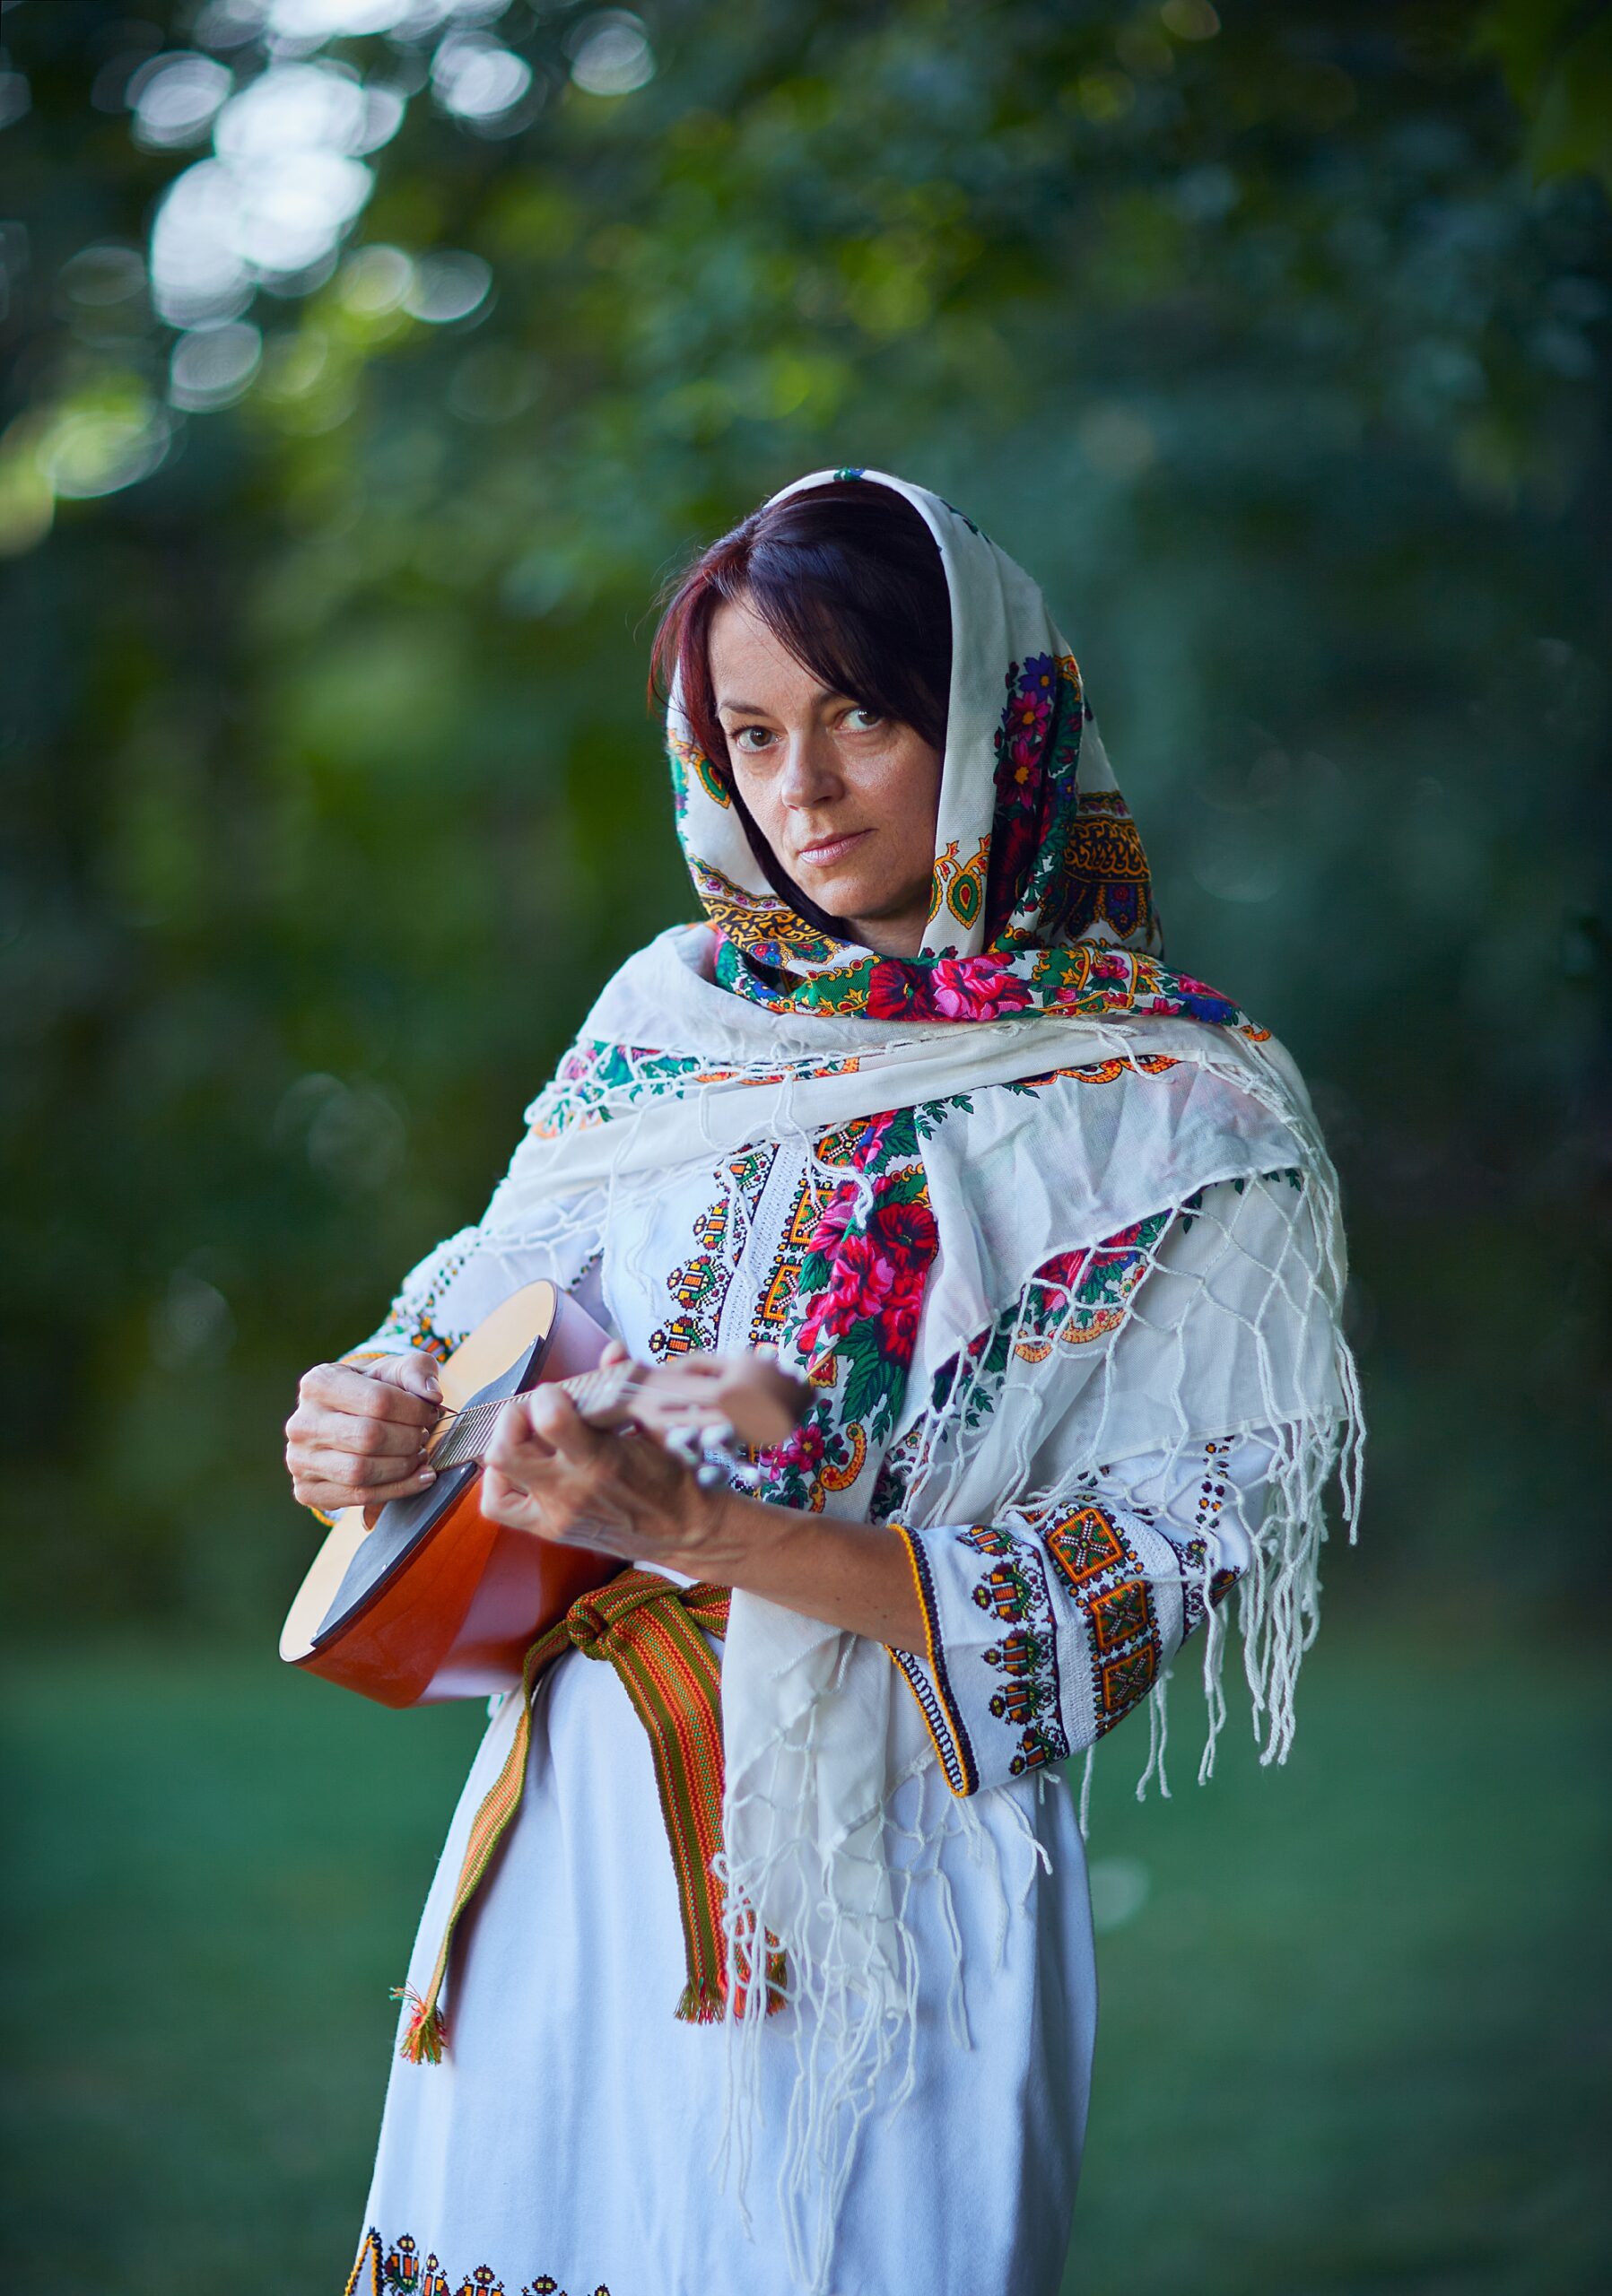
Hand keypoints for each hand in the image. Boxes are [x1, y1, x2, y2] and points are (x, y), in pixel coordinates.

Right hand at [285, 1349, 442, 1521]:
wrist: (348, 1419)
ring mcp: (299, 1460)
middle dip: (409, 1439)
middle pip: (369, 1438)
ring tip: (419, 1455)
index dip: (414, 1410)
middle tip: (422, 1435)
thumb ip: (417, 1371)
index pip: (378, 1401)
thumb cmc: (374, 1391)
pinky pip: (359, 1497)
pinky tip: (417, 1477)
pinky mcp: (306, 1491)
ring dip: (403, 1467)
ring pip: (361, 1472)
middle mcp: (301, 1423)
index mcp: (318, 1383)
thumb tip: (432, 1394)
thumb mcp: (396, 1370)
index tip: (429, 1412)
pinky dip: (397, 1490)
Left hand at [481, 1347, 715, 1565]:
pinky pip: (499, 1505)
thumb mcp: (655, 1427)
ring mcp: (558, 1513)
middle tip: (535, 1412)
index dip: (545, 1396)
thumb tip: (611, 1351)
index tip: (557, 1394)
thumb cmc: (672, 1476)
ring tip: (526, 1436)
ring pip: (498, 1472)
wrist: (685, 1530)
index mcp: (602, 1460)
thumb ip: (626, 1385)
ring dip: (505, 1444)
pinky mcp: (550, 1529)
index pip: (549, 1419)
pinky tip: (517, 1468)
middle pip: (506, 1448)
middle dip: (515, 1418)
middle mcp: (573, 1490)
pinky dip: (497, 1482)